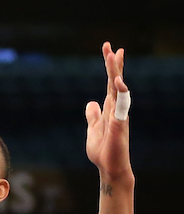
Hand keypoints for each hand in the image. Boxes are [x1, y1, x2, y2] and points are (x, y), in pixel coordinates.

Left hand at [86, 42, 133, 185]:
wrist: (110, 167)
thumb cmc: (103, 150)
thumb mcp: (93, 129)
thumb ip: (93, 116)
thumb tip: (91, 103)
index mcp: (109, 108)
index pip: (110, 83)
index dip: (110, 67)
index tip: (109, 49)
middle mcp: (116, 108)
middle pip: (115, 81)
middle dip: (113, 64)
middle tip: (110, 46)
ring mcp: (118, 115)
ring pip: (119, 89)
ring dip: (116, 72)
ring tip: (115, 55)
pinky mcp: (119, 124)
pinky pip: (121, 106)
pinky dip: (121, 93)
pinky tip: (119, 82)